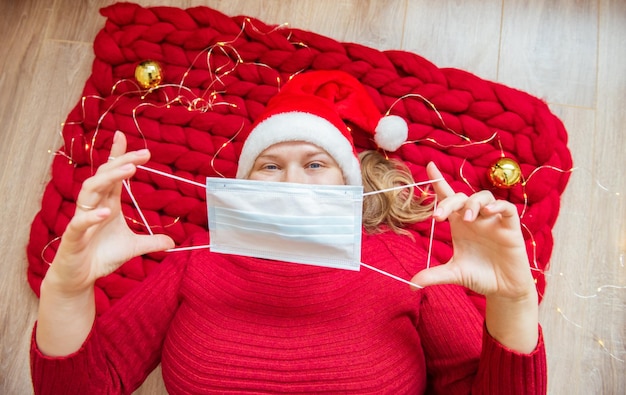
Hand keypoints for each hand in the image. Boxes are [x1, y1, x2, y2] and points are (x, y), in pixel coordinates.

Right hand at [44, 132, 174, 294]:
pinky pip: (79, 223)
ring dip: (108, 179)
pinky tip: (106, 212)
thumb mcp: (133, 248)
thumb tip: (172, 242)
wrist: (79, 278)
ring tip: (129, 170)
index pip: (111, 174)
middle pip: (103, 176)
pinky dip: (92, 217)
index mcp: (106, 204)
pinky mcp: (73, 237)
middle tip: (143, 153)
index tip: (124, 136)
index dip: (117, 155)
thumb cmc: (101, 257)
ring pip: (89, 191)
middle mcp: (93, 206)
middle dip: (121, 162)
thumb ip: (151, 242)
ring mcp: (81, 220)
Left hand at [411, 162, 534, 300]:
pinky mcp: (510, 227)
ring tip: (467, 218)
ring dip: (473, 203)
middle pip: (461, 197)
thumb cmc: (479, 276)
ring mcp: (492, 221)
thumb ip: (433, 275)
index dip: (439, 181)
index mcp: (459, 224)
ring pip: (483, 197)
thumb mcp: (454, 274)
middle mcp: (475, 218)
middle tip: (439, 217)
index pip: (448, 197)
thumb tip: (411, 285)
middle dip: (449, 202)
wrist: (503, 289)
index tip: (429, 166)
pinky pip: (506, 208)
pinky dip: (497, 206)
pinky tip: (488, 213)